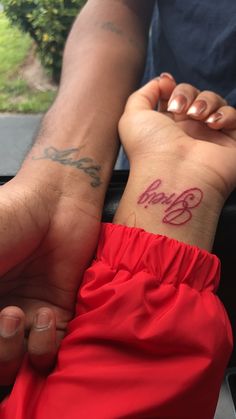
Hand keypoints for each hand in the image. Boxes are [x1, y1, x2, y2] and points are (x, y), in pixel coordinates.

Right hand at [0, 172, 100, 384]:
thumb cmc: (9, 218)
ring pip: (18, 365)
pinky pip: (52, 353)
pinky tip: (47, 316)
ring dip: (14, 353)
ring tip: (20, 316)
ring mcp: (29, 319)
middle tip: (6, 317)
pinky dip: (47, 346)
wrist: (57, 202)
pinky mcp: (60, 316)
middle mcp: (1, 315)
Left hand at [116, 75, 235, 249]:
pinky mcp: (230, 143)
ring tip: (195, 117)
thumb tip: (162, 82)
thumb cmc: (149, 149)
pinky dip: (225, 114)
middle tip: (179, 109)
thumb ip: (143, 94)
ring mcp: (209, 137)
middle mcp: (187, 131)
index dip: (173, 87)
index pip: (174, 96)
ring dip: (206, 101)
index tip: (167, 85)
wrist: (173, 175)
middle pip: (194, 94)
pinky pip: (234, 117)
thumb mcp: (132, 116)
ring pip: (215, 102)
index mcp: (165, 126)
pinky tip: (212, 125)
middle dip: (187, 92)